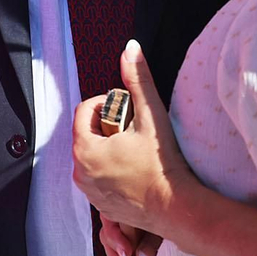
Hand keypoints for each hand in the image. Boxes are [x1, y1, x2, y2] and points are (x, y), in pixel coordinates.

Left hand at [71, 40, 198, 238]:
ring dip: (109, 147)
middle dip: (107, 126)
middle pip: (87, 134)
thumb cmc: (162, 163)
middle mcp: (80, 172)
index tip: (126, 109)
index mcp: (85, 149)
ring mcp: (90, 192)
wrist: (176, 208)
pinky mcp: (101, 206)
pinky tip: (135, 169)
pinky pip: (100, 177)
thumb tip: (130, 48)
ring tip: (135, 148)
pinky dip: (112, 169)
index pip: (85, 112)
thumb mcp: (151, 115)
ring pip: (93, 156)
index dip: (105, 104)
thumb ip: (137, 80)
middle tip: (133, 128)